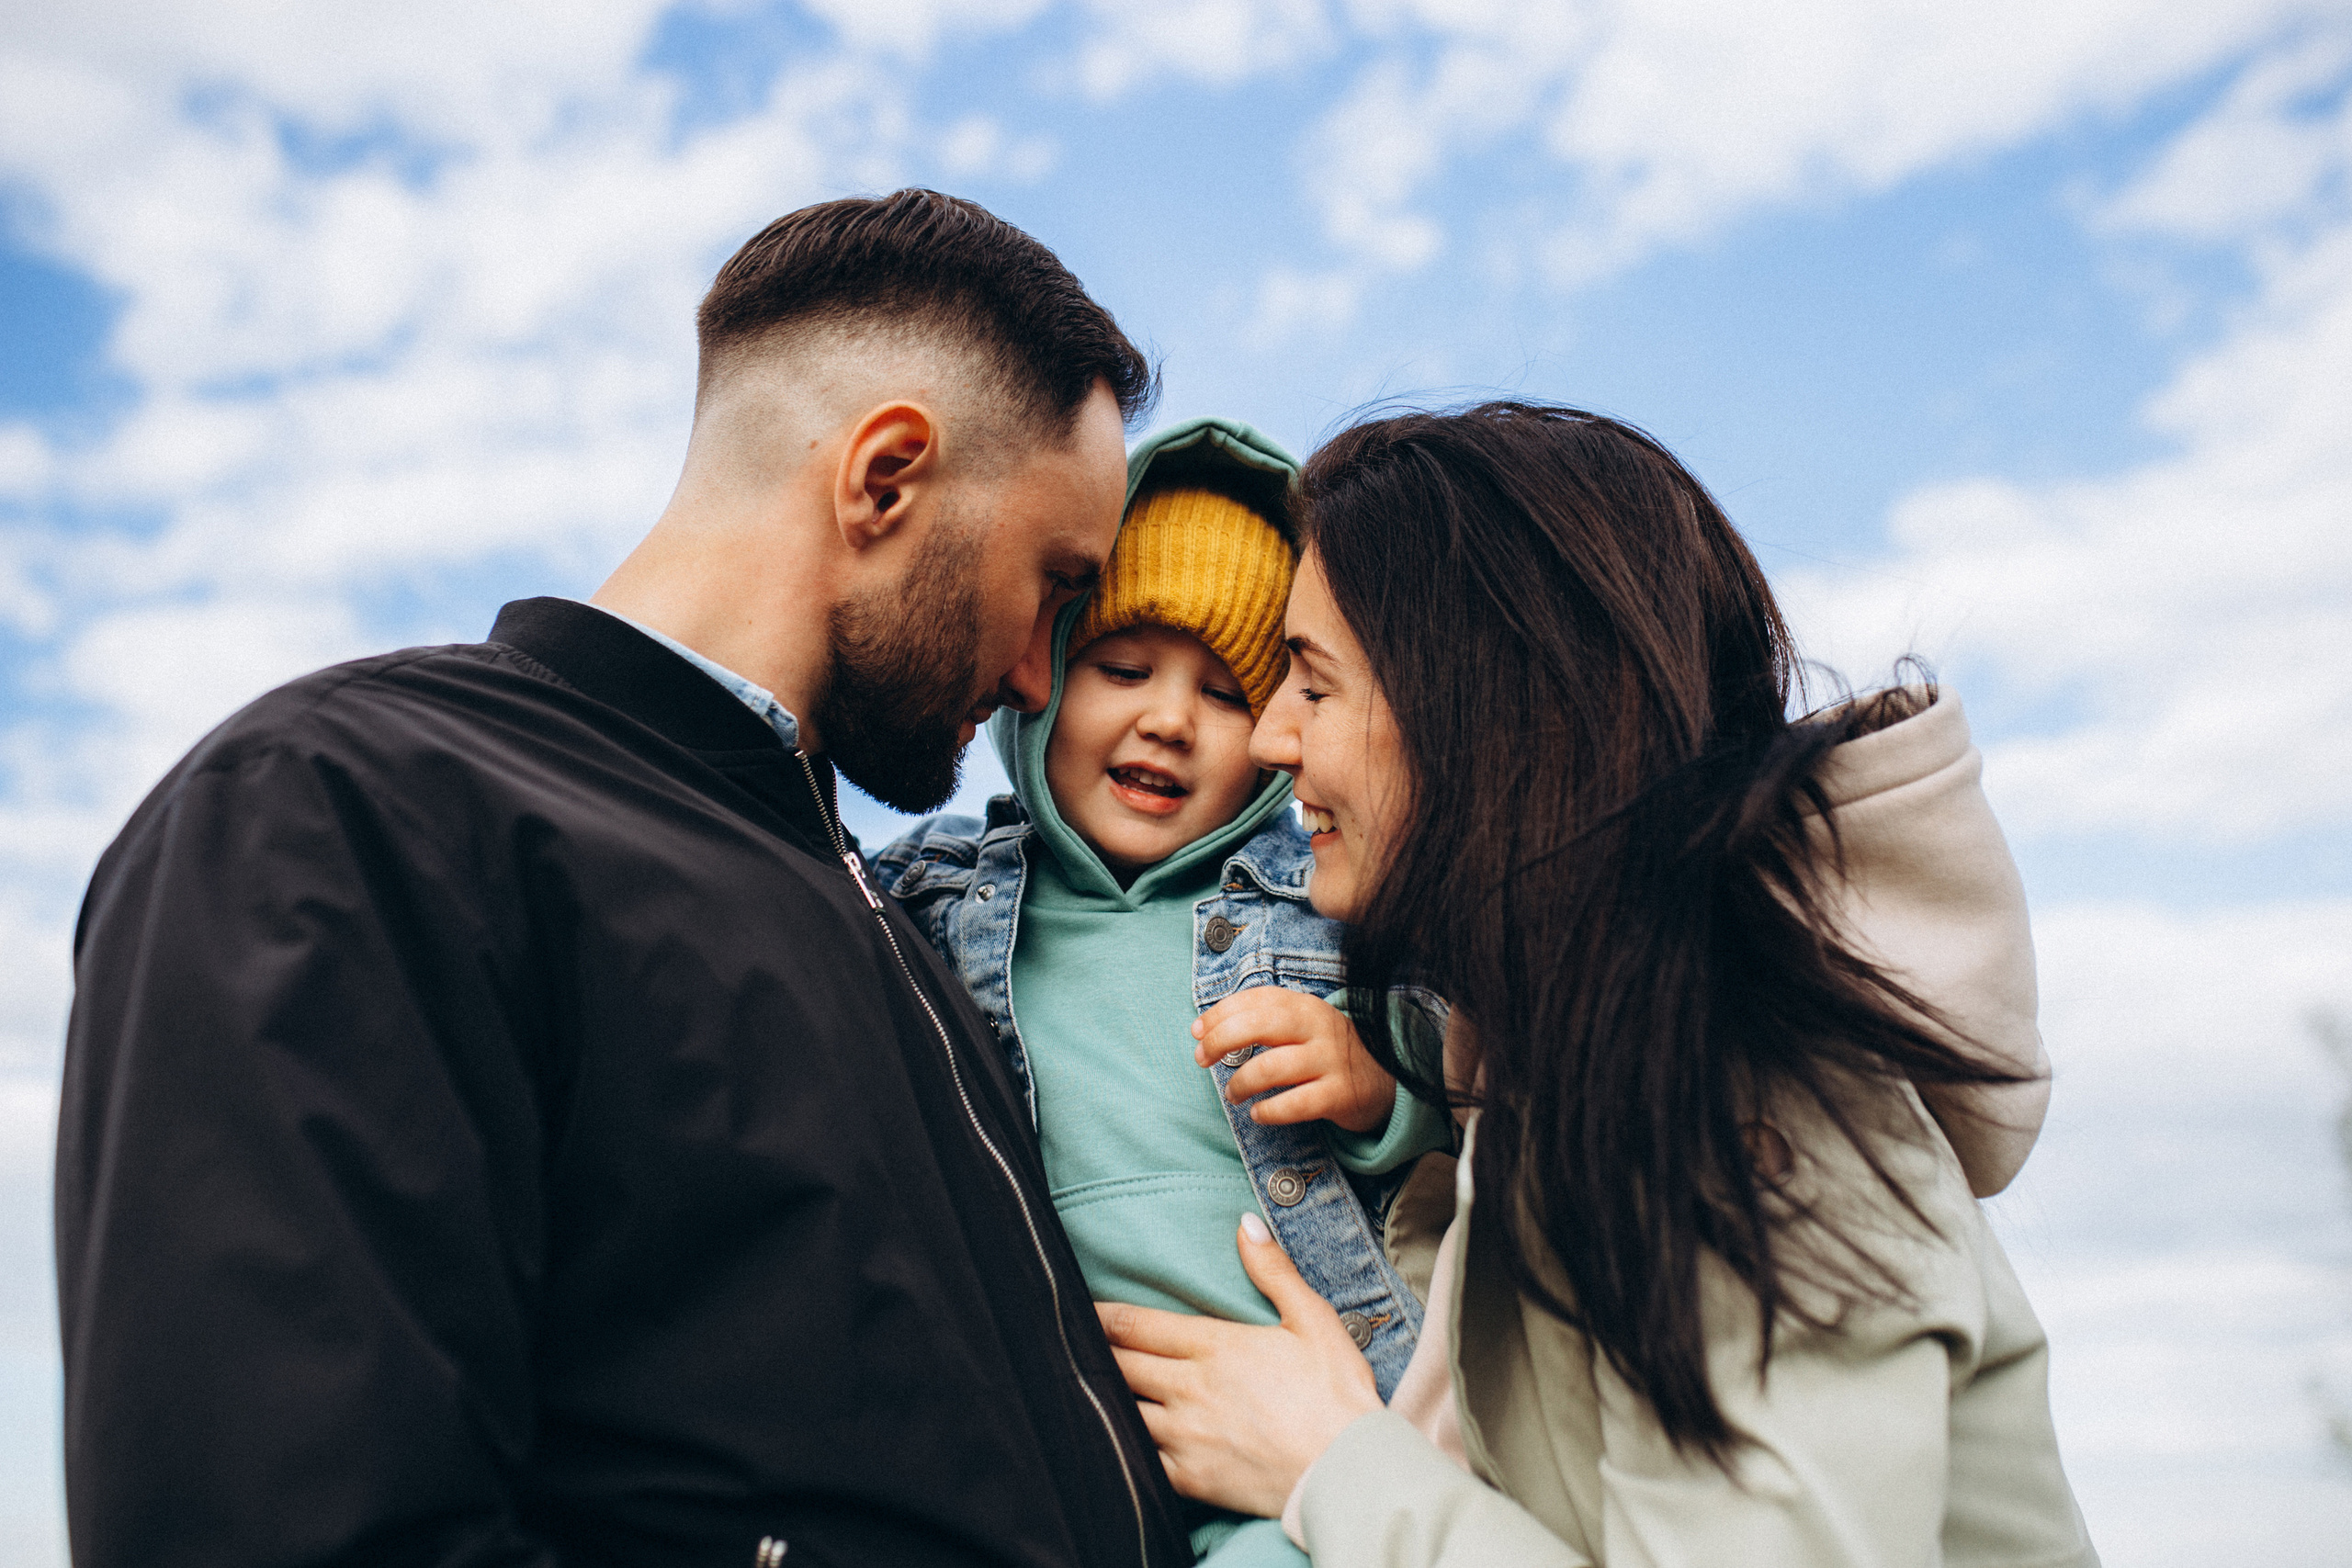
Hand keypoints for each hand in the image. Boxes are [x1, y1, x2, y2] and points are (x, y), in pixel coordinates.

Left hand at [1098, 1213, 1384, 1515]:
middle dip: (1090, 1351)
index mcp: (1214, 1346)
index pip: (1136, 1325)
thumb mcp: (1313, 1320)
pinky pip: (1139, 1462)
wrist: (1350, 1469)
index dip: (1099, 1315)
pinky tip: (1108, 1441)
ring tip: (1078, 1389)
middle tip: (1064, 1342)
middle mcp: (1189, 1388)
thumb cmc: (1337, 1393)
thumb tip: (1245, 1223)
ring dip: (1100, 1397)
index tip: (1076, 1308)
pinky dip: (1119, 1449)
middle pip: (1119, 1365)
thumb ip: (1273, 1271)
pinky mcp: (1191, 1479)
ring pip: (1120, 1411)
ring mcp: (1186, 1436)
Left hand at [1191, 988, 1397, 1133]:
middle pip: (1260, 1024)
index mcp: (1305, 1006)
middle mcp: (1318, 1028)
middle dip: (1222, 1040)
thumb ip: (1261, 1022)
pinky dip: (1269, 1111)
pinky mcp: (1339, 1094)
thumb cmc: (1324, 1053)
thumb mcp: (1301, 1026)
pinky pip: (1295, 1104)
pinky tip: (1258, 1114)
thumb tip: (1204, 1030)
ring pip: (1272, 1067)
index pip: (1256, 999)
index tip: (1197, 1031)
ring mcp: (1330, 1061)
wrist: (1383, 1081)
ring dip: (1241, 1082)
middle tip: (1202, 1058)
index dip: (1220, 1013)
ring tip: (1233, 1094)